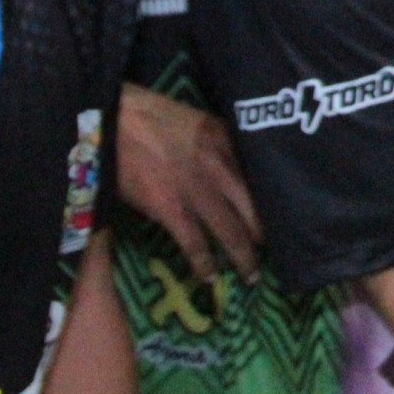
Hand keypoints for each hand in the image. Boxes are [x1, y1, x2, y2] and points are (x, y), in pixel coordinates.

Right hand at [118, 83, 261, 281]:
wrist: (110, 121)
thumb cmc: (147, 116)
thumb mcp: (196, 120)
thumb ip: (218, 142)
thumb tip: (233, 166)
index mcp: (226, 141)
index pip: (260, 177)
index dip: (273, 201)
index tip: (283, 217)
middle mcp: (219, 168)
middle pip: (253, 210)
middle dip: (266, 235)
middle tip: (277, 253)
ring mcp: (196, 191)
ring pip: (230, 232)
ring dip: (243, 257)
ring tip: (251, 275)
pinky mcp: (170, 209)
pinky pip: (194, 244)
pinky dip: (204, 264)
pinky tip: (209, 277)